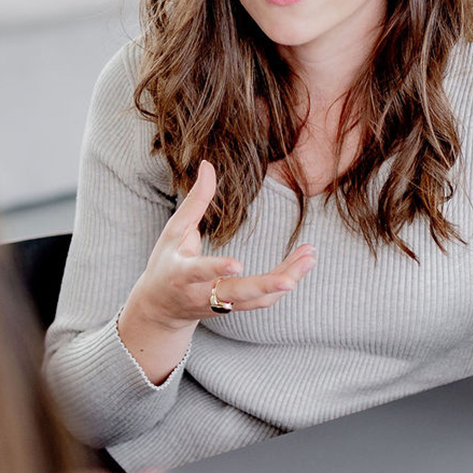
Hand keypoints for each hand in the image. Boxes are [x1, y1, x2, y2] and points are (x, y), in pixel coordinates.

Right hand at [118, 160, 315, 382]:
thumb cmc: (166, 261)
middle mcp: (202, 293)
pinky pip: (264, 301)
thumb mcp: (174, 230)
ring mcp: (221, 305)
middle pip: (237, 294)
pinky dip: (285, 283)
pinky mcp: (235, 308)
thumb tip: (207, 164)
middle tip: (291, 279)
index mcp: (182, 274)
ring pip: (257, 300)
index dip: (217, 268)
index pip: (200, 271)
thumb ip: (195, 199)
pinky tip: (302, 264)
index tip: (238, 264)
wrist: (162, 307)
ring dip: (286, 280)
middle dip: (266, 286)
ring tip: (310, 258)